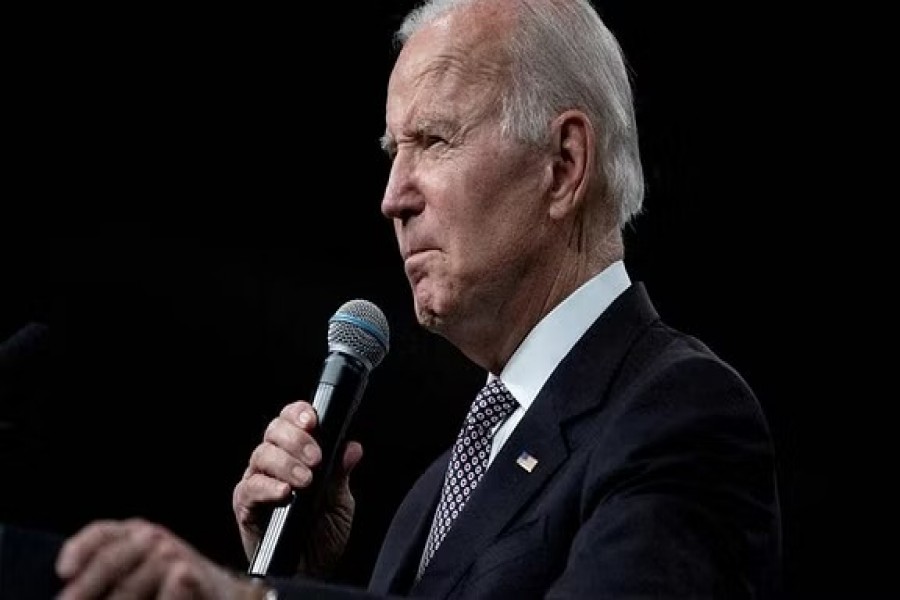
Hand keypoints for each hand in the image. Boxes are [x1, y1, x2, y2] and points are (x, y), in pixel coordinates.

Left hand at [55, 518, 265, 598]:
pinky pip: (164, 590)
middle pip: (110, 561)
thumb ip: (112, 572)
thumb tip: (69, 589)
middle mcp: (153, 538)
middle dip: (85, 589)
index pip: (102, 534)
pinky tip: (155, 599)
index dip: (79, 549)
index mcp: (135, 533)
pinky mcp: (188, 575)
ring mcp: (172, 555)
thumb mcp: (137, 569)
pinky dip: (157, 599)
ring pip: (128, 587)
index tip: (63, 572)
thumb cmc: (168, 586)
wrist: (219, 594)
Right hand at [232, 400, 363, 576]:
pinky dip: (267, 487)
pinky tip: (284, 493)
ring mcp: (257, 482)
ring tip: (306, 481)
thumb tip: (352, 448)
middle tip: (316, 459)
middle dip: (296, 439)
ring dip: (286, 463)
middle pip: (274, 431)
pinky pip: (249, 488)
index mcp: (296, 454)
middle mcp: (273, 463)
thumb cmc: (322, 536)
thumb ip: (340, 474)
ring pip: (262, 455)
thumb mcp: (339, 502)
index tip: (313, 420)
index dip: (299, 413)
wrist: (310, 570)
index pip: (291, 420)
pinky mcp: (245, 506)